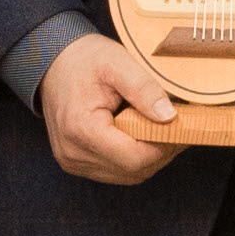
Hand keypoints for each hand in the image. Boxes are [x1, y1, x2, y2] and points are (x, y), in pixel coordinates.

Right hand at [39, 29, 186, 184]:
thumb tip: (170, 117)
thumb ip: (144, 89)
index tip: (180, 126)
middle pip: (133, 171)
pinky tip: (142, 135)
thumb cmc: (84, 60)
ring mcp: (72, 161)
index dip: (164, 146)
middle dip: (160, 152)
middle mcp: (73, 153)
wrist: (53, 62)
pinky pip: (115, 171)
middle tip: (178, 127)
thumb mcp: (117, 63)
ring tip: (161, 129)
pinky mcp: (76, 163)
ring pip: (127, 175)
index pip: (135, 158)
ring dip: (149, 157)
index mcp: (82, 129)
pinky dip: (134, 158)